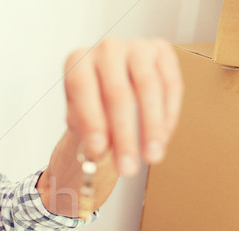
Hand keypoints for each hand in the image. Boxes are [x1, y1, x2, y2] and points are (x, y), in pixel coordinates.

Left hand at [64, 38, 183, 176]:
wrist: (111, 83)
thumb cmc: (91, 102)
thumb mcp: (80, 117)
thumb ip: (87, 131)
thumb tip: (100, 151)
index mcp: (77, 60)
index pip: (83, 88)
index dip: (91, 121)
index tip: (98, 151)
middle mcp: (106, 48)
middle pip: (118, 93)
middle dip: (124, 136)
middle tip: (127, 167)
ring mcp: (136, 46)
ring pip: (149, 88)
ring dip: (151, 128)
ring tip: (152, 157)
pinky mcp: (162, 50)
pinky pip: (171, 85)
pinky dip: (168, 115)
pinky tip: (163, 138)